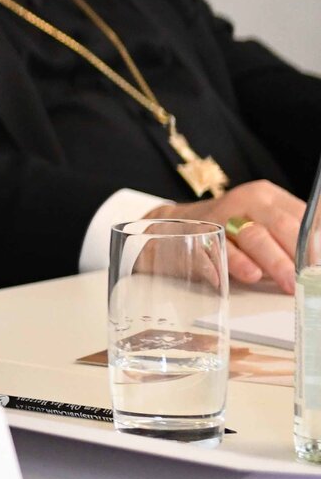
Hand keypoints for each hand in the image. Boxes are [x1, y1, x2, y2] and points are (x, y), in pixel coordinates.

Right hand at [147, 179, 303, 293]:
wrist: (172, 227)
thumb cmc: (227, 231)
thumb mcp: (262, 224)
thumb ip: (290, 238)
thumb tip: (317, 260)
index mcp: (266, 197)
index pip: (301, 216)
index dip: (315, 242)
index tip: (319, 264)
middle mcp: (243, 202)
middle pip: (280, 224)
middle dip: (297, 254)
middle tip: (307, 277)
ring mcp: (218, 218)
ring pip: (253, 236)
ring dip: (272, 261)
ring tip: (285, 282)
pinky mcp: (195, 236)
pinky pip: (217, 250)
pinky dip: (232, 265)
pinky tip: (246, 276)